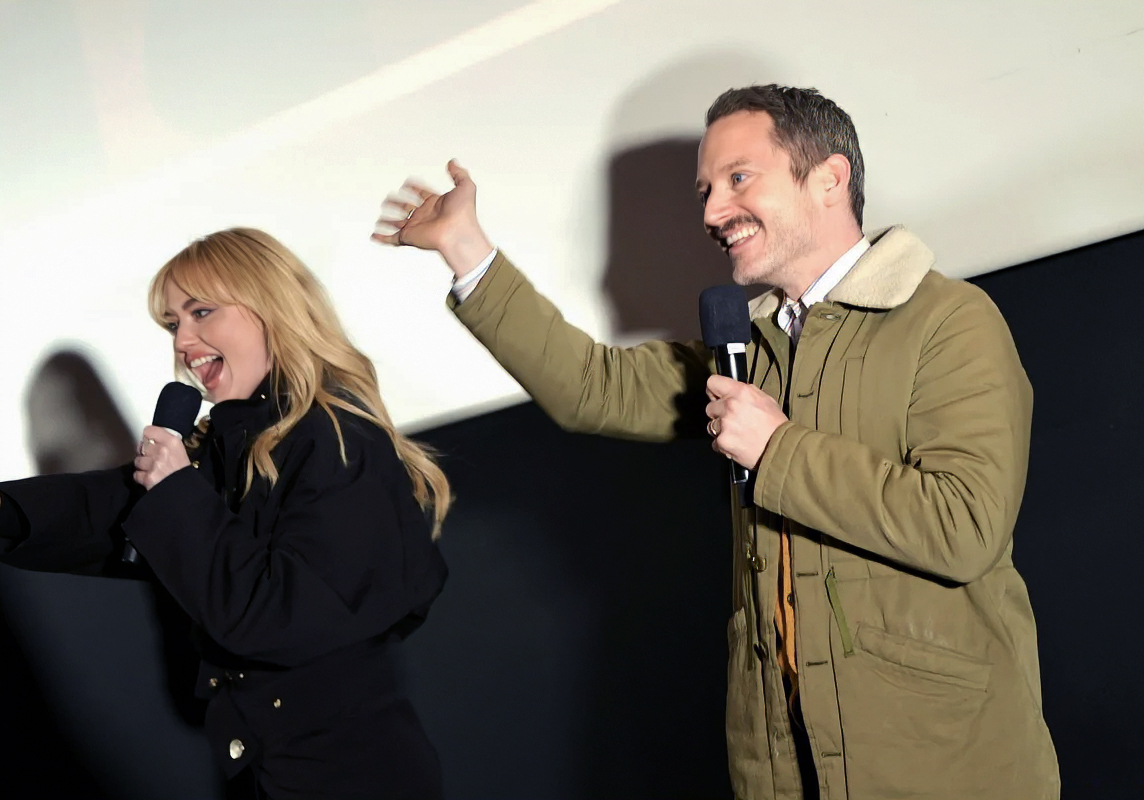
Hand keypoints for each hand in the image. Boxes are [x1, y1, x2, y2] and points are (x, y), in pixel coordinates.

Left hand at [133, 426, 190, 490]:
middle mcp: (162, 450)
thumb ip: (166, 443)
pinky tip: (150, 478)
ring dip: (143, 466)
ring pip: (137, 461)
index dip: (148, 438)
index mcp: (172, 442)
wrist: (185, 491)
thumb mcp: (180, 451)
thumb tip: (150, 441)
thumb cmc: (184, 472)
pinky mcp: (147, 477)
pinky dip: (141, 477)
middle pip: (141, 446)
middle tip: (152, 458)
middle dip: (144, 453)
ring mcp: (154, 464)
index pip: (149, 431)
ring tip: (153, 470)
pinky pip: (137, 474)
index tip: (150, 442)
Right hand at [371, 159, 493, 278]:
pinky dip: (382, 237)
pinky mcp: (409, 236)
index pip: (422, 193)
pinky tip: (375, 235)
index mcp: (436, 204)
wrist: (458, 232)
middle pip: (407, 207)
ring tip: (380, 218)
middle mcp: (425, 215)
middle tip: (389, 199)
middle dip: (397, 202)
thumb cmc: (463, 213)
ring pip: (397, 222)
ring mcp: (416, 226)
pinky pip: (392, 238)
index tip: (408, 184)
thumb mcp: (466, 187)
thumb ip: (459, 174)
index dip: (415, 187)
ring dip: (387, 219)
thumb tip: (453, 162)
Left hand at [705, 375, 787, 467]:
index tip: (715, 396)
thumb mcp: (765, 399)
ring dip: (720, 430)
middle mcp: (730, 406)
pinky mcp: (722, 441)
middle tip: (733, 420)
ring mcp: (725, 424)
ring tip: (737, 433)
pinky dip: (724, 444)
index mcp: (740, 392)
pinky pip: (715, 442)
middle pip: (709, 407)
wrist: (780, 447)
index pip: (713, 382)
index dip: (713, 391)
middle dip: (718, 414)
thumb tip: (734, 390)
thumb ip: (746, 392)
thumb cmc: (775, 425)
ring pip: (711, 426)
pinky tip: (737, 443)